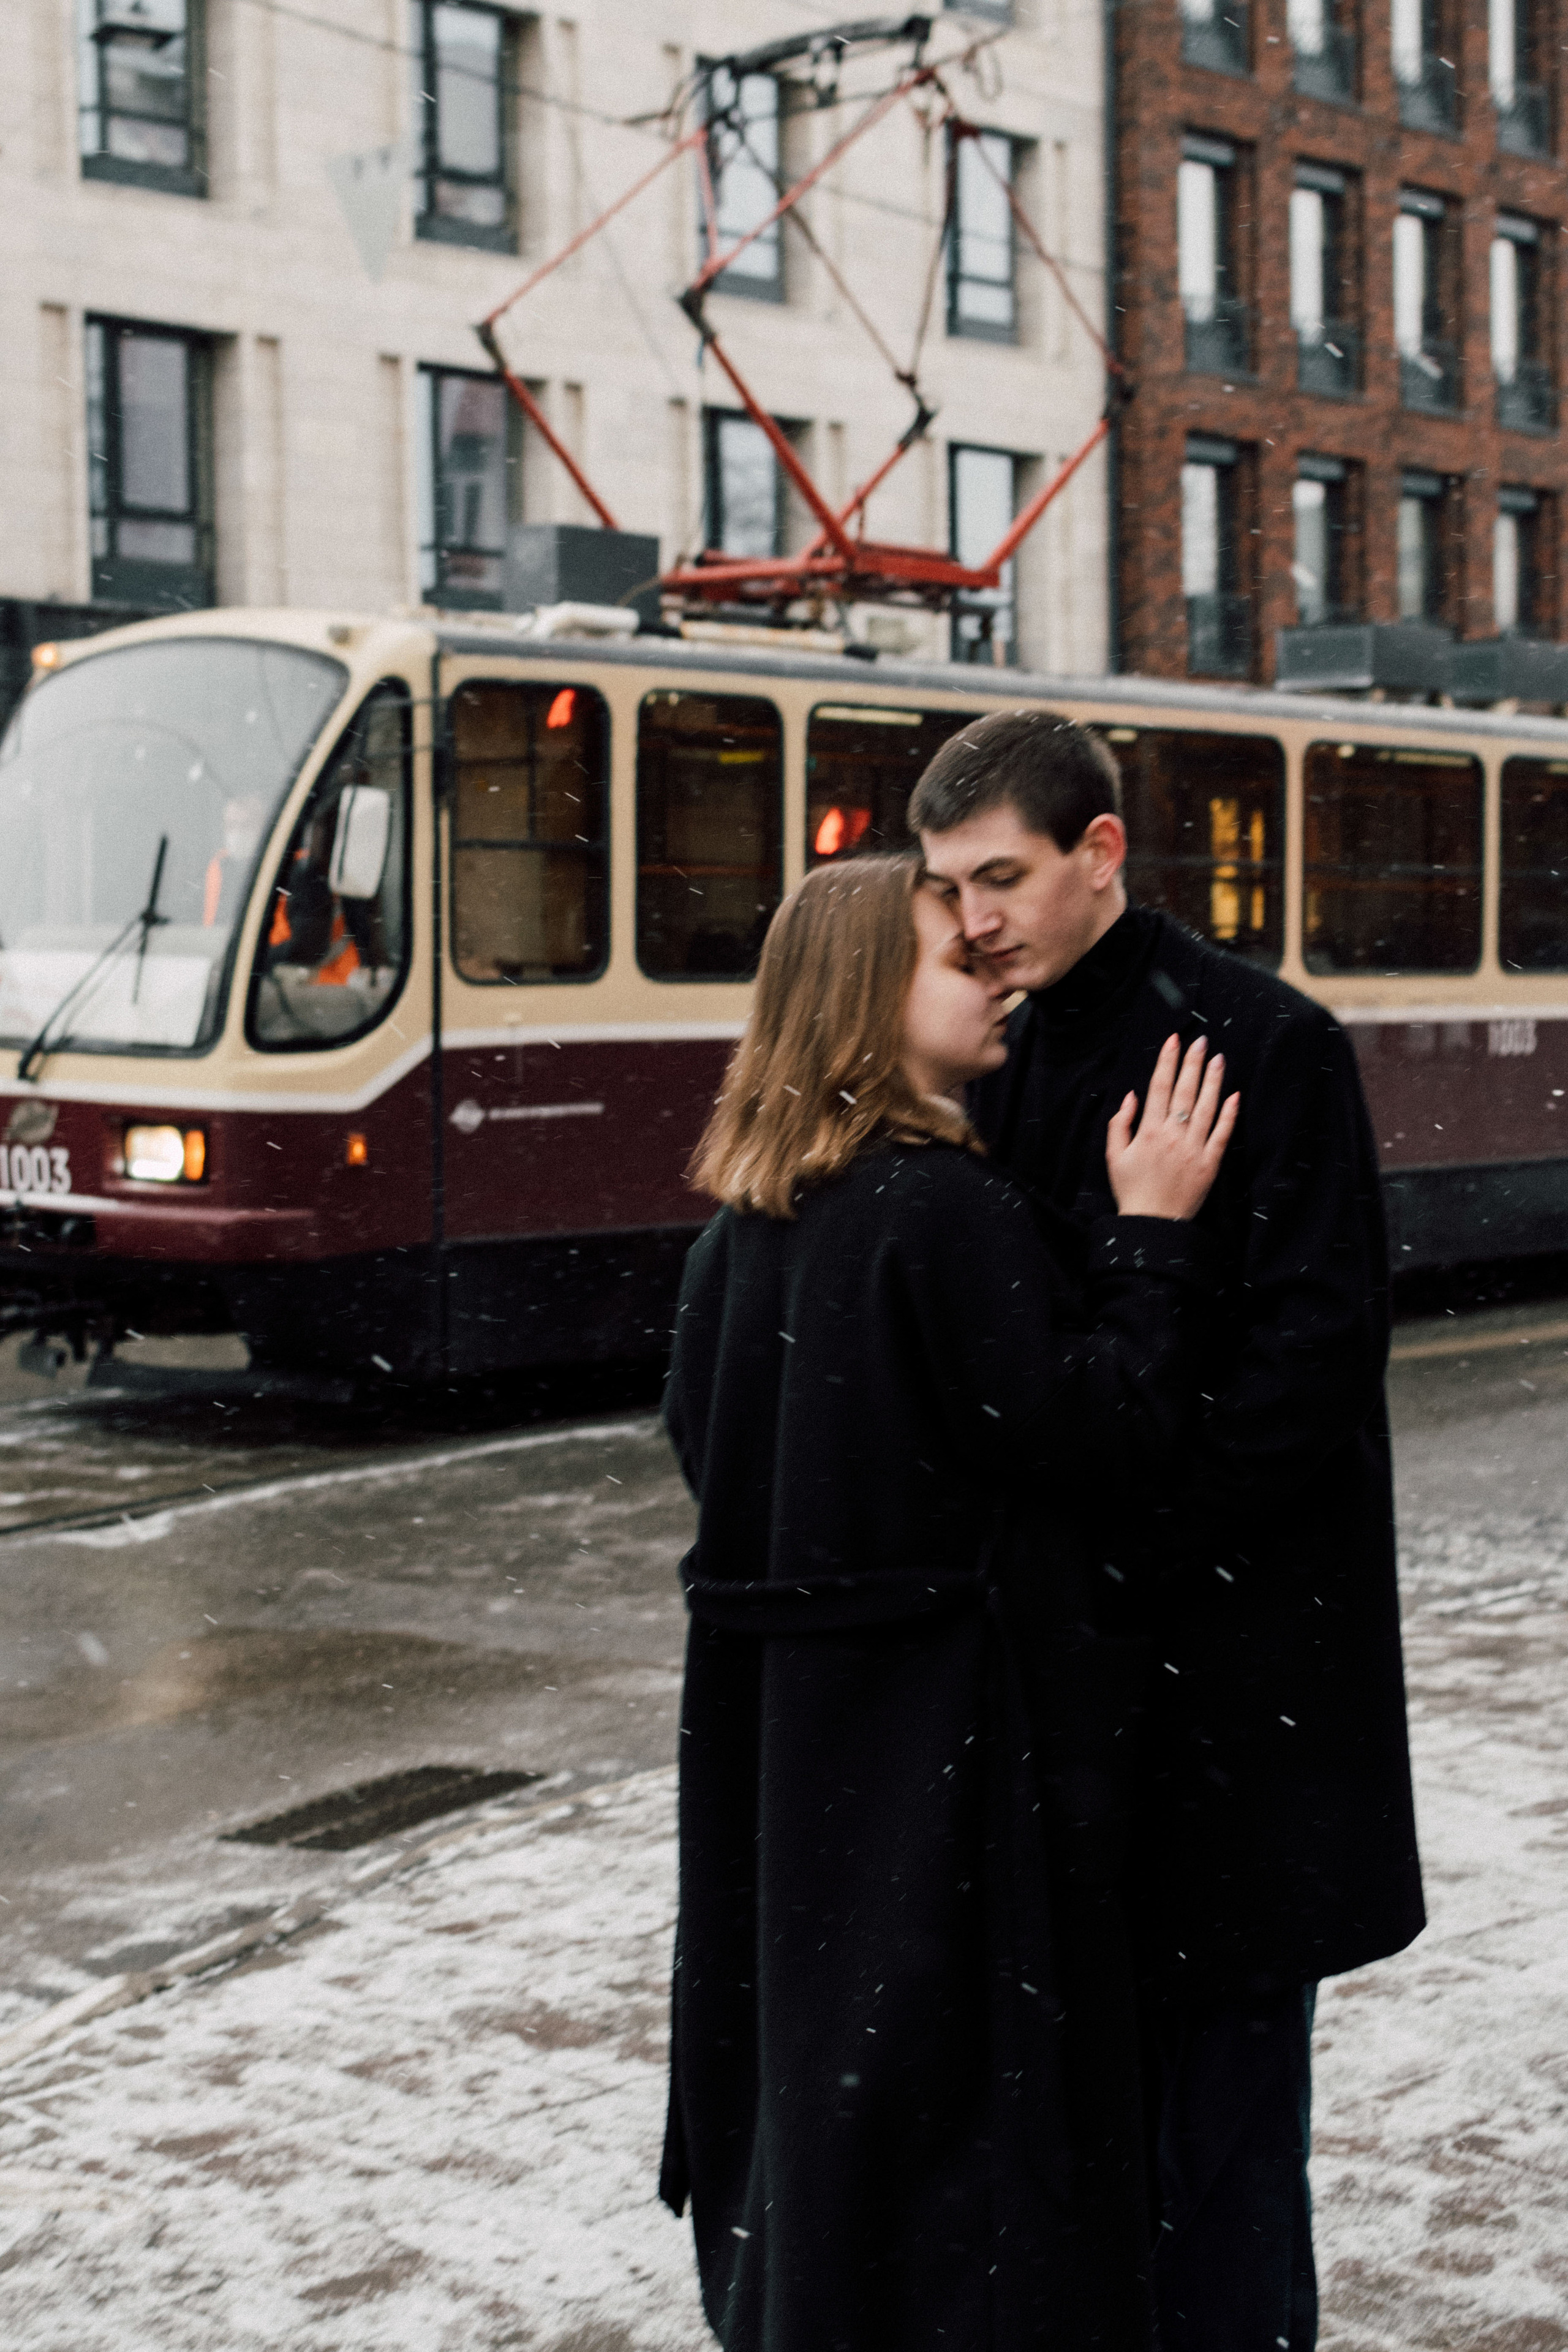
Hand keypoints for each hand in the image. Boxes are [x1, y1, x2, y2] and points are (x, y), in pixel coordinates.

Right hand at [1105, 1034, 1238, 1220]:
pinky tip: (1233, 1095)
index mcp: (1148, 1131)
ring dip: (1212, 1081)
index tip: (1174, 1041)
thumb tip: (1130, 1096)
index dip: (1167, 1062)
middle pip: (1184, 1092)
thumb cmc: (1131, 1190)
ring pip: (1206, 1108)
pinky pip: (1221, 1134)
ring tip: (1218, 1059)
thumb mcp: (1114, 1156)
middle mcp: (1172, 1136)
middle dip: (1192, 1063)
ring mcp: (1193, 1149)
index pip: (1159, 1088)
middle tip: (1201, 1041)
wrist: (1153, 1224)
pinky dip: (1228, 1115)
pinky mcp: (1209, 1164)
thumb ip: (1120, 1123)